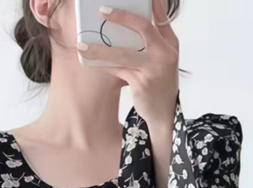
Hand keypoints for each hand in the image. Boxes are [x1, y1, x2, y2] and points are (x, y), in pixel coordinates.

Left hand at [79, 0, 179, 127]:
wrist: (164, 113)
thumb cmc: (159, 81)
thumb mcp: (162, 58)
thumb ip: (152, 38)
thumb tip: (130, 16)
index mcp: (170, 44)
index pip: (161, 16)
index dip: (152, 2)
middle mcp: (165, 54)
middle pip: (143, 27)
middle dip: (122, 16)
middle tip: (102, 11)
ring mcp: (154, 69)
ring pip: (123, 53)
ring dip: (100, 49)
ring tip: (82, 45)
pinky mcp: (142, 84)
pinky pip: (117, 70)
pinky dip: (103, 66)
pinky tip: (89, 61)